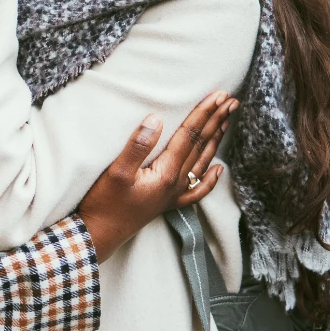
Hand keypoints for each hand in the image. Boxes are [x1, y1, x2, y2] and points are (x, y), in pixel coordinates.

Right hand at [78, 91, 237, 262]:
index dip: (203, 113)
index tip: (218, 95)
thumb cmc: (104, 203)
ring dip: (215, 140)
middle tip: (231, 101)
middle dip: (216, 121)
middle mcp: (176, 183)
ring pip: (202, 162)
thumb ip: (137, 146)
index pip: (189, 136)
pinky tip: (218, 169)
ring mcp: (173, 194)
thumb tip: (155, 118)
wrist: (98, 235)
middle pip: (200, 146)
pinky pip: (196, 190)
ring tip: (226, 121)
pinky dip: (210, 178)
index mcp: (166, 173)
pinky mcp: (166, 203)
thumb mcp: (116, 172)